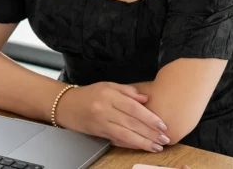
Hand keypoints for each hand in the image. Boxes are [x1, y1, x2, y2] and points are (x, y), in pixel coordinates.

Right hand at [55, 81, 170, 152]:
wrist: (67, 105)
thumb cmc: (90, 93)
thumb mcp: (108, 85)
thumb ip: (127, 91)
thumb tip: (145, 98)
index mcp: (109, 94)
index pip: (133, 107)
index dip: (149, 117)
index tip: (162, 124)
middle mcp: (104, 108)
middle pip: (131, 122)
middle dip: (150, 132)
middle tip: (165, 139)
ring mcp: (100, 122)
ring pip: (125, 134)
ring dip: (143, 142)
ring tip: (157, 146)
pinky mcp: (98, 132)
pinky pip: (116, 140)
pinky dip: (130, 144)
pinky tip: (141, 147)